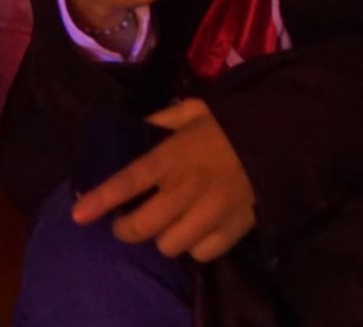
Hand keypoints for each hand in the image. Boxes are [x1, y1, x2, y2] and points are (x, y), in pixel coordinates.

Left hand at [71, 99, 255, 261]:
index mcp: (173, 156)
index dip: (100, 199)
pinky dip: (194, 247)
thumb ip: (162, 119)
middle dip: (125, 229)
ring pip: (169, 245)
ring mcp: (210, 213)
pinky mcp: (233, 230)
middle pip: (142, 226)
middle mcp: (187, 188)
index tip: (78, 214)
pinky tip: (195, 232)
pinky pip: (201, 254)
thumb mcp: (195, 109)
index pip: (128, 181)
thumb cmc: (233, 123)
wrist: (283, 140)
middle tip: (124, 223)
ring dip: (161, 238)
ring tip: (164, 226)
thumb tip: (137, 127)